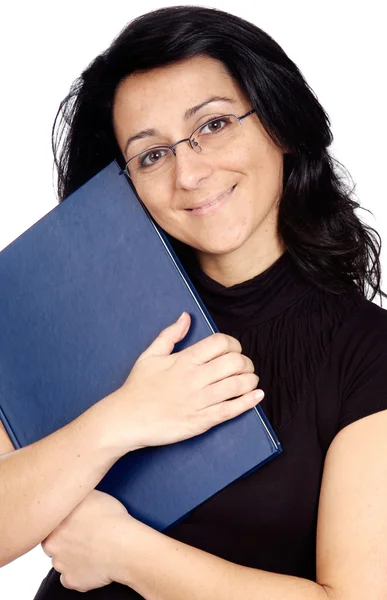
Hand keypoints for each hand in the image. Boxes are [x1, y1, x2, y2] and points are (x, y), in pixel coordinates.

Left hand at [41, 490, 131, 591]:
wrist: (125, 546)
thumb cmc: (112, 519)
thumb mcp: (91, 494)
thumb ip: (74, 495)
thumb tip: (69, 490)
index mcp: (53, 523)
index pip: (49, 523)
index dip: (63, 521)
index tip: (75, 521)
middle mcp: (51, 545)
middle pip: (53, 542)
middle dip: (65, 539)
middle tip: (84, 534)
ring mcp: (60, 565)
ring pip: (61, 560)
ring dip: (72, 556)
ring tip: (92, 548)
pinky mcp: (71, 581)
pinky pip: (70, 578)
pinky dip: (79, 573)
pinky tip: (92, 563)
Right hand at [103, 312, 263, 452]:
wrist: (125, 419)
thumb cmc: (136, 387)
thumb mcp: (149, 355)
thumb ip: (170, 335)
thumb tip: (186, 317)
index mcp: (184, 360)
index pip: (221, 343)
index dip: (234, 344)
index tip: (234, 351)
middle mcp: (194, 378)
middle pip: (235, 362)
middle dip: (246, 363)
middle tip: (245, 367)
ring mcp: (199, 401)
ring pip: (237, 385)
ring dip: (250, 380)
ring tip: (250, 380)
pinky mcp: (200, 422)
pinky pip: (230, 410)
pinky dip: (248, 402)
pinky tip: (257, 396)